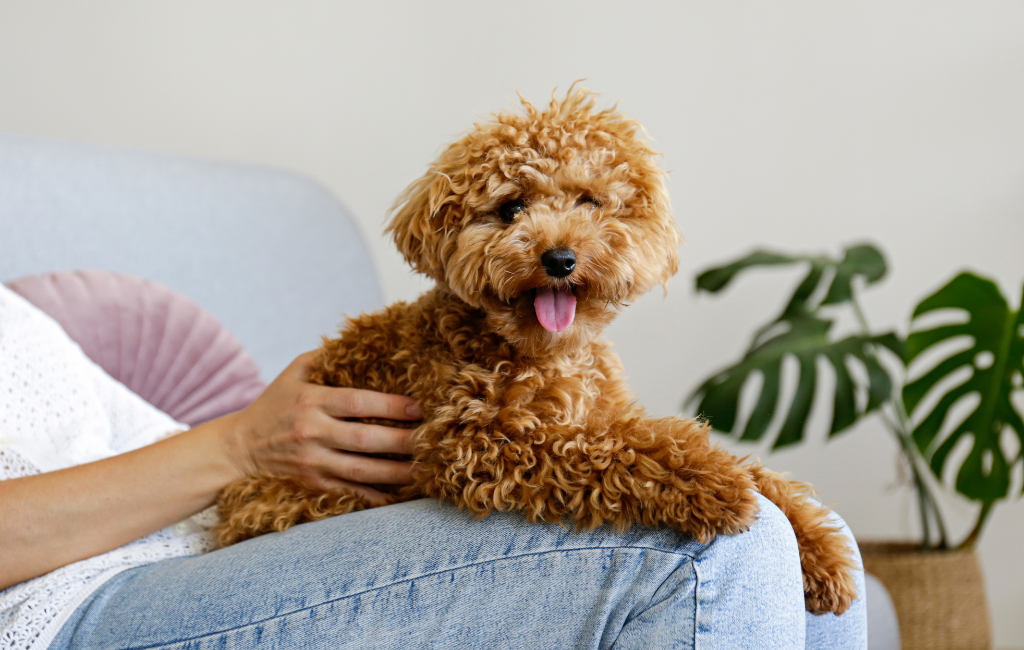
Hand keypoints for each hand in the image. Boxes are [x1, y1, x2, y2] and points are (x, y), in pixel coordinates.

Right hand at [221, 351, 422, 504]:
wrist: (238, 449)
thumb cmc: (273, 405)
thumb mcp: (293, 373)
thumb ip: (324, 357)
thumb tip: (360, 340)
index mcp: (311, 401)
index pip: (357, 403)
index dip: (391, 406)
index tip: (419, 407)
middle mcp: (312, 433)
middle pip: (365, 440)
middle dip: (402, 441)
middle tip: (433, 440)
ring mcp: (313, 463)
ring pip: (362, 471)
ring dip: (397, 473)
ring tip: (425, 469)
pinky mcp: (313, 485)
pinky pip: (351, 493)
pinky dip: (376, 497)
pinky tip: (401, 495)